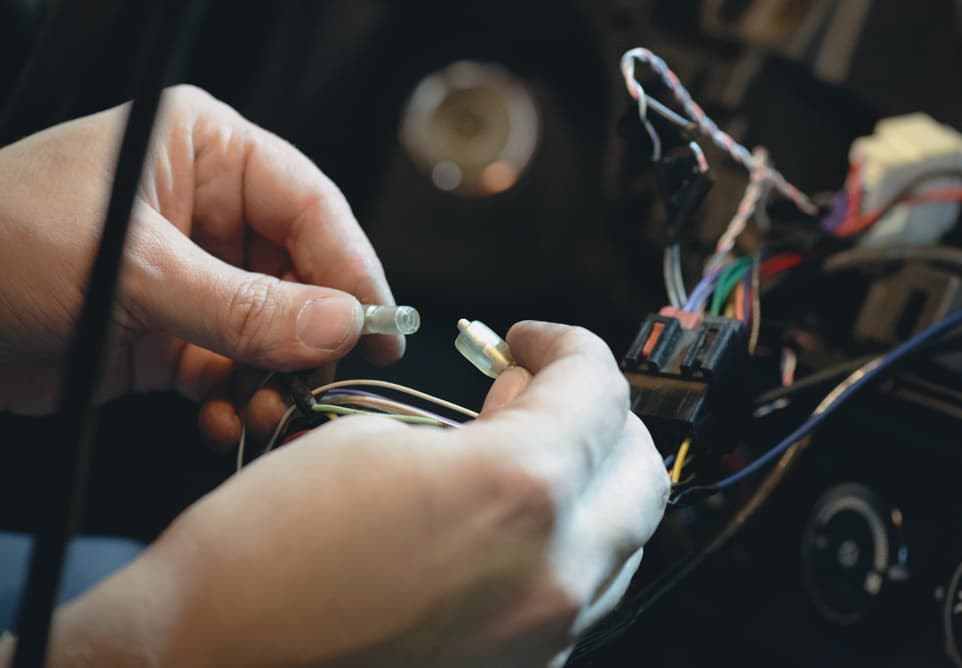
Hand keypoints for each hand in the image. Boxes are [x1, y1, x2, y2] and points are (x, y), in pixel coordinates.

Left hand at [0, 85, 400, 442]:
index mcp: (206, 153)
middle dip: (315, 338)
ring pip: (275, 331)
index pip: (310, 206)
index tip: (380, 328)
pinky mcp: (175, 335)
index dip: (351, 268)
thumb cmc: (1, 244)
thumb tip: (343, 326)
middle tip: (331, 387)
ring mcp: (196, 277)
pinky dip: (240, 401)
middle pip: (303, 275)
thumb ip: (242, 307)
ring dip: (281, 380)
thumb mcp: (132, 271)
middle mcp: (212, 212)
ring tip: (274, 414)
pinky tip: (227, 422)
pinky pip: (234, 370)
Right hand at [34, 322, 669, 667]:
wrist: (209, 656)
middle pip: (639, 471)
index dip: (571, 347)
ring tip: (519, 449)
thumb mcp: (375, 438)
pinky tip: (502, 521)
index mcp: (519, 493)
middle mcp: (553, 576)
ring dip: (586, 479)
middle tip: (538, 389)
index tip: (537, 341)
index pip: (600, 391)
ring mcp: (544, 638)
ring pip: (621, 538)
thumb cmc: (264, 550)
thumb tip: (522, 411)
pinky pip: (576, 591)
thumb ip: (477, 420)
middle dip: (598, 414)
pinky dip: (559, 541)